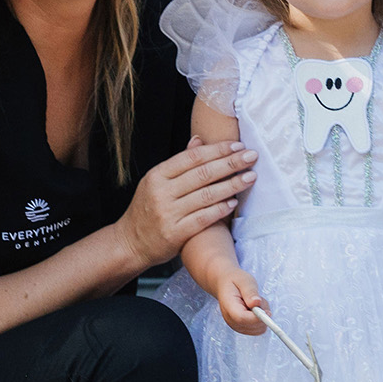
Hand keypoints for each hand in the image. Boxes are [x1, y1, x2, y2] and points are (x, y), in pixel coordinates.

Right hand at [117, 138, 255, 269]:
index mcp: (157, 175)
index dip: (217, 150)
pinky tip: (234, 202)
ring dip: (231, 185)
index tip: (238, 145)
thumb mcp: (156, 182)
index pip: (192, 157)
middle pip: (202, 173)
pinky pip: (202, 218)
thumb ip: (179, 163)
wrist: (130, 242)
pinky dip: (220, 209)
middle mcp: (161, 192)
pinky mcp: (175, 233)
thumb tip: (198, 140)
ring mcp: (168, 213)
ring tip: (250, 177)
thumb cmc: (147, 209)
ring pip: (206, 195)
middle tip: (252, 156)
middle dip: (230, 163)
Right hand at [214, 268, 266, 334]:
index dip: (257, 318)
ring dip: (263, 317)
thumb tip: (256, 303)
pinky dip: (261, 320)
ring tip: (255, 302)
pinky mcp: (242, 328)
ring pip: (258, 329)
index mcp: (228, 306)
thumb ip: (250, 292)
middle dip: (262, 315)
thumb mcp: (244, 280)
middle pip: (252, 326)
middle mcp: (230, 320)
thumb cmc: (236, 281)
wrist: (225, 285)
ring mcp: (236, 326)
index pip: (242, 318)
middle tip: (259, 300)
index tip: (268, 312)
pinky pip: (258, 329)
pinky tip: (256, 309)